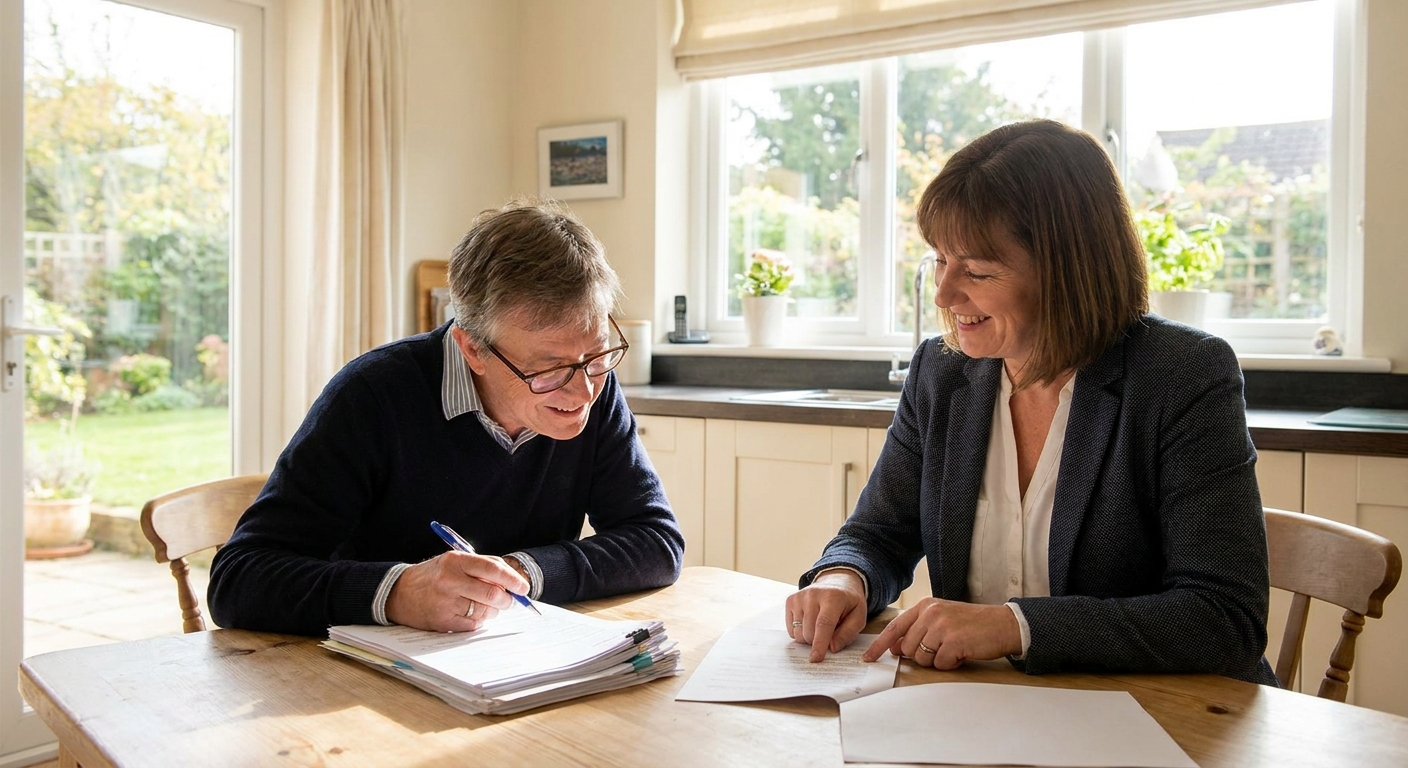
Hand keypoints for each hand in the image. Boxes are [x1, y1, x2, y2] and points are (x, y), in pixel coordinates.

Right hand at [385, 552, 530, 631]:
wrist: (399, 592)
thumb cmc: (434, 576)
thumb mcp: (455, 562)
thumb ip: (482, 567)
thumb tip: (512, 581)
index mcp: (456, 560)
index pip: (492, 569)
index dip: (513, 579)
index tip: (524, 588)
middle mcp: (450, 580)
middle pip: (492, 594)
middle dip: (507, 600)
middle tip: (508, 601)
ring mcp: (445, 602)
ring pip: (485, 611)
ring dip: (491, 611)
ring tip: (480, 604)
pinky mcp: (442, 621)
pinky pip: (473, 624)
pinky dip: (477, 620)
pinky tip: (467, 613)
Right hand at [785, 569, 867, 662]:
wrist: (836, 581)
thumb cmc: (848, 603)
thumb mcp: (858, 617)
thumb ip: (848, 633)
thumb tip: (831, 648)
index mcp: (833, 597)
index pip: (824, 624)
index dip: (820, 643)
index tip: (816, 659)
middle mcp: (813, 594)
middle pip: (809, 632)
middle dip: (818, 642)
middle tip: (830, 634)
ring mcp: (800, 597)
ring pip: (799, 633)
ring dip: (809, 638)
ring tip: (820, 627)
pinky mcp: (791, 600)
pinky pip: (791, 629)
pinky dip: (801, 632)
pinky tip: (810, 623)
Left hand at [863, 598, 1021, 668]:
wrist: (1003, 624)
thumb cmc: (973, 624)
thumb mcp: (943, 618)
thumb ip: (919, 629)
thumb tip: (896, 648)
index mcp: (925, 606)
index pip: (895, 627)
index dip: (880, 644)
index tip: (869, 657)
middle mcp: (930, 613)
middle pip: (907, 647)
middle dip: (921, 655)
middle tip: (942, 648)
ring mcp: (941, 627)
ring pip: (921, 658)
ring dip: (937, 660)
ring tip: (954, 648)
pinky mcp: (953, 641)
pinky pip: (939, 664)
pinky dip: (950, 664)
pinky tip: (962, 653)